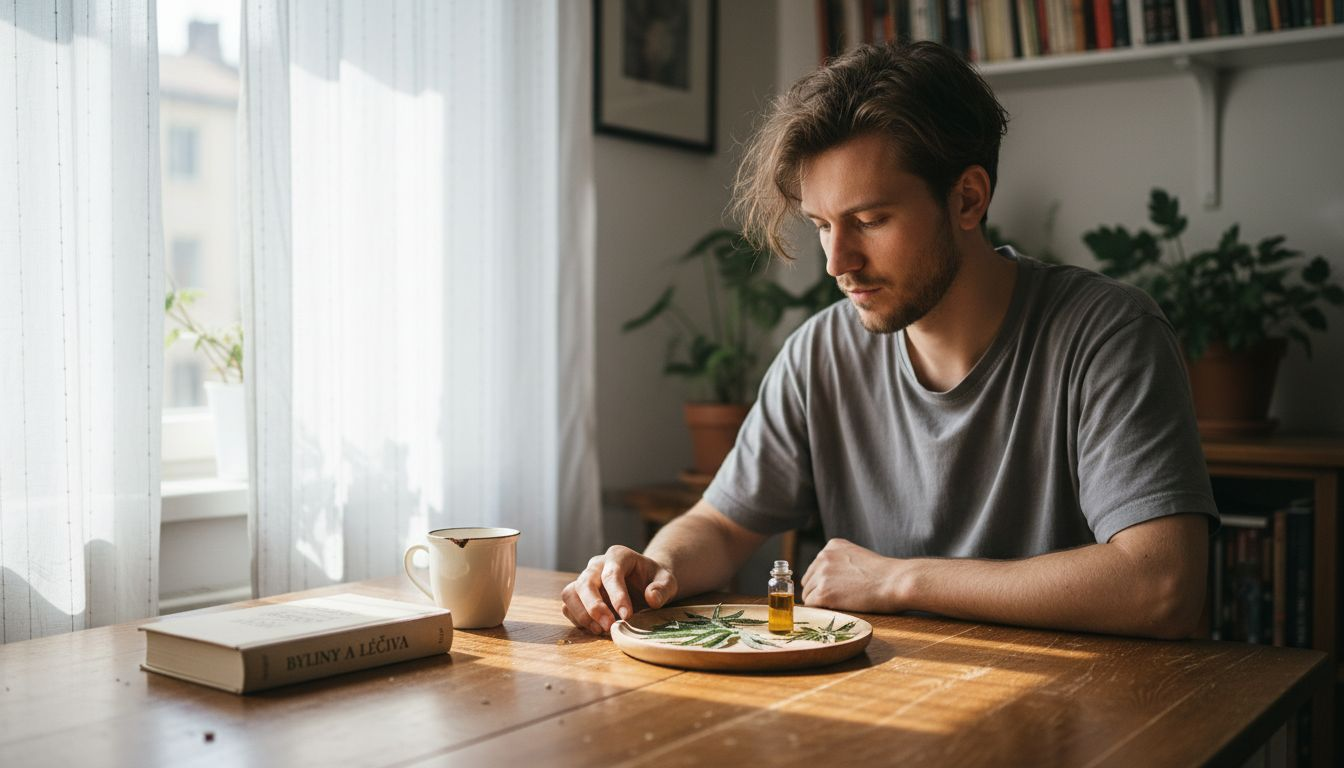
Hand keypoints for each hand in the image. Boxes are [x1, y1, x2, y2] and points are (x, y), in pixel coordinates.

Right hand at [560, 545, 677, 633]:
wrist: (644, 584)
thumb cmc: (655, 581)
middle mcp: (597, 565)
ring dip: (582, 614)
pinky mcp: (578, 594)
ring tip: (600, 630)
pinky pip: (568, 605)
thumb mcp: (667, 582)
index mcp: (619, 556)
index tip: (627, 616)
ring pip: (570, 593)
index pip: (612, 573)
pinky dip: (577, 619)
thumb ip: (662, 589)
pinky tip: (595, 628)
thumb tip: (652, 599)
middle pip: (585, 582)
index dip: (617, 596)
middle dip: (595, 607)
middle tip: (609, 626)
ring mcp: (585, 579)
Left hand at [800, 538, 900, 612]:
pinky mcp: (823, 593)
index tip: (839, 589)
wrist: (896, 582)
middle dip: (819, 591)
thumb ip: (841, 563)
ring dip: (821, 603)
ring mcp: (822, 574)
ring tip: (841, 605)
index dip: (825, 582)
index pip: (816, 568)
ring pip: (808, 594)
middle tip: (839, 600)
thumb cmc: (885, 574)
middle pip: (809, 581)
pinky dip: (821, 611)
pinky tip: (836, 611)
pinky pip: (810, 606)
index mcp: (832, 545)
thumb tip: (829, 580)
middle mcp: (824, 556)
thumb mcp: (858, 557)